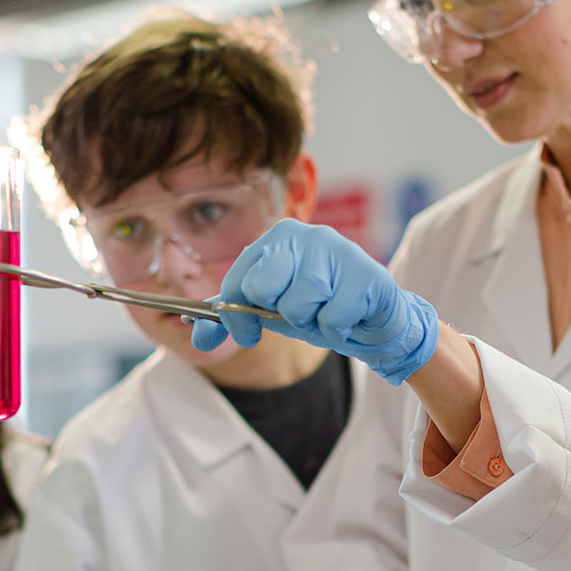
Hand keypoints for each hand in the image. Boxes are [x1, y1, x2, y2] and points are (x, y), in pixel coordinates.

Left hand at [190, 220, 438, 384]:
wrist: (374, 318)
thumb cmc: (319, 308)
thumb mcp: (270, 313)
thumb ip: (232, 319)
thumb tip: (196, 334)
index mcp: (275, 239)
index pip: (237, 281)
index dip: (236, 318)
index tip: (247, 336)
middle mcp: (304, 234)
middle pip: (262, 288)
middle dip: (278, 315)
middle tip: (299, 313)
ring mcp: (337, 249)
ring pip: (298, 306)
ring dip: (311, 323)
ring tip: (327, 312)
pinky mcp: (365, 272)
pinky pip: (332, 317)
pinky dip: (337, 329)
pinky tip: (348, 317)